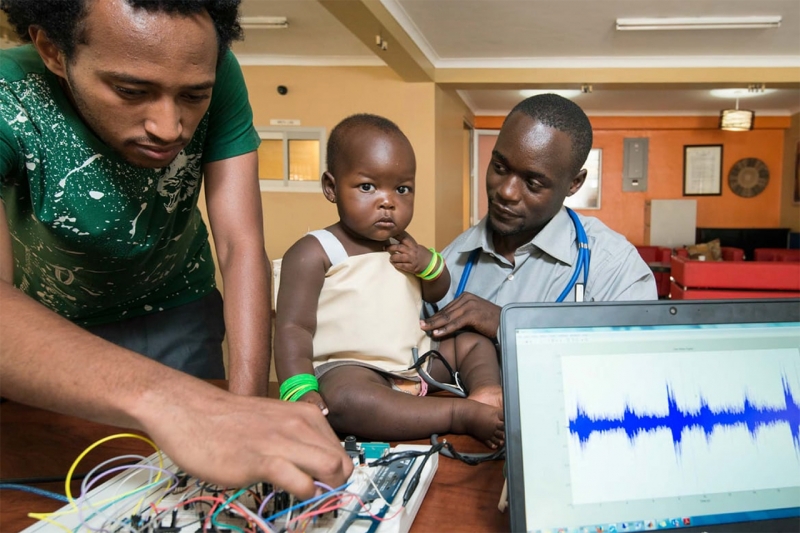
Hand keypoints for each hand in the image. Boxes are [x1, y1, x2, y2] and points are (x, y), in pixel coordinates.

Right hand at [139, 387, 351, 498]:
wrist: (190, 411)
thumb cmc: (227, 420)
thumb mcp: (273, 421)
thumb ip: (295, 438)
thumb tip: (313, 464)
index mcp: (305, 414)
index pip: (341, 450)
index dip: (338, 473)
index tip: (327, 485)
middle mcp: (299, 425)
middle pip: (343, 462)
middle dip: (338, 485)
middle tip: (321, 496)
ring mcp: (283, 442)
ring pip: (331, 469)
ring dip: (325, 491)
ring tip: (307, 497)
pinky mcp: (263, 460)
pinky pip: (301, 483)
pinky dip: (303, 495)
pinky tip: (289, 494)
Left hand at [386, 232, 430, 275]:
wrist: (431, 265)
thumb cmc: (423, 255)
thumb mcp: (417, 247)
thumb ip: (409, 245)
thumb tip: (399, 239)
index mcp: (413, 245)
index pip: (403, 238)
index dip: (396, 235)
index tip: (389, 233)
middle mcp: (412, 251)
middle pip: (399, 247)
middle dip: (391, 247)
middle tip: (386, 247)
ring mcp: (411, 259)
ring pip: (399, 257)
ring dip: (393, 257)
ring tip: (391, 258)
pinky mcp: (411, 267)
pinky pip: (401, 266)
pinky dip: (396, 265)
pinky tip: (394, 264)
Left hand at [420, 292, 500, 338]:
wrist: (505, 322)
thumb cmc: (490, 321)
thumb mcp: (474, 314)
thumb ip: (461, 315)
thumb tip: (447, 322)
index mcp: (465, 297)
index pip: (447, 308)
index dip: (436, 316)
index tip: (426, 322)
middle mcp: (466, 298)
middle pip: (445, 311)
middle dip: (432, 319)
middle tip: (420, 324)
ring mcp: (469, 306)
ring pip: (448, 317)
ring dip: (435, 324)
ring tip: (425, 328)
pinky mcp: (472, 315)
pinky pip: (455, 323)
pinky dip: (445, 329)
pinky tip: (437, 333)